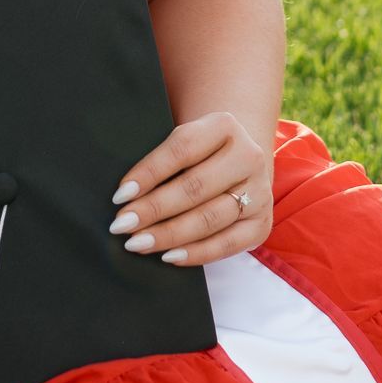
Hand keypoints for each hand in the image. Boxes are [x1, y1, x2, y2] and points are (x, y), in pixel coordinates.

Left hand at [108, 112, 272, 266]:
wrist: (238, 161)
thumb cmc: (197, 152)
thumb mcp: (184, 139)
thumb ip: (160, 158)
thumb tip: (126, 194)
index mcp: (224, 126)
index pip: (181, 149)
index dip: (149, 173)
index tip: (120, 195)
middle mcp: (248, 156)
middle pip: (195, 187)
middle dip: (153, 209)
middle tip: (122, 225)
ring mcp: (259, 192)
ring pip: (210, 218)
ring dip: (169, 234)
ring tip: (138, 243)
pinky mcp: (261, 223)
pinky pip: (227, 244)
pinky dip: (196, 253)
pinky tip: (168, 256)